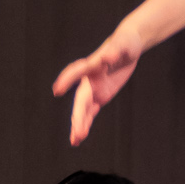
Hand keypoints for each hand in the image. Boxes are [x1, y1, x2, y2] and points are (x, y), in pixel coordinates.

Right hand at [52, 24, 142, 145]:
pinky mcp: (100, 96)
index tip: (57, 90)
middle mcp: (89, 79)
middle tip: (77, 132)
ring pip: (83, 109)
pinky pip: (91, 112)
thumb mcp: (123, 44)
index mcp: (93, 65)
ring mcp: (93, 89)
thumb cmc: (125, 42)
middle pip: (81, 99)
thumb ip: (115, 50)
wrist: (127, 46)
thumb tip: (108, 55)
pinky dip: (86, 123)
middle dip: (79, 115)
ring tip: (75, 141)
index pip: (78, 72)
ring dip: (79, 124)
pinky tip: (80, 137)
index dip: (68, 80)